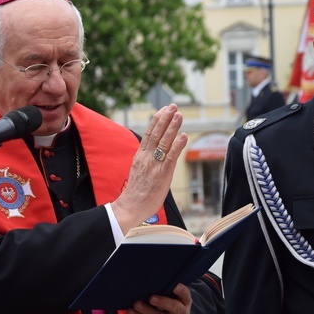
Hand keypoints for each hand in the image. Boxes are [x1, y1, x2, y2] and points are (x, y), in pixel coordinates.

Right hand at [111, 104, 187, 232]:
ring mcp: (154, 166)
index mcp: (140, 156)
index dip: (157, 121)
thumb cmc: (136, 193)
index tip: (163, 110)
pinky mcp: (162, 175)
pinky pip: (171, 157)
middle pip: (156, 134)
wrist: (130, 207)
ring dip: (172, 127)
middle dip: (165, 118)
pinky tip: (184, 136)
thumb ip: (146, 161)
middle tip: (173, 106)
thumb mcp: (139, 172)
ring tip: (179, 115)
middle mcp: (146, 158)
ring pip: (164, 142)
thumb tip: (154, 154)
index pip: (149, 134)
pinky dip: (177, 145)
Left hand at [127, 283, 191, 313]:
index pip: (185, 295)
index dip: (181, 291)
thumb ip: (167, 287)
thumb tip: (153, 279)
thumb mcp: (173, 294)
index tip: (175, 286)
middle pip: (173, 310)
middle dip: (161, 304)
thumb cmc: (171, 300)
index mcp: (185, 302)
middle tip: (150, 298)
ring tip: (132, 309)